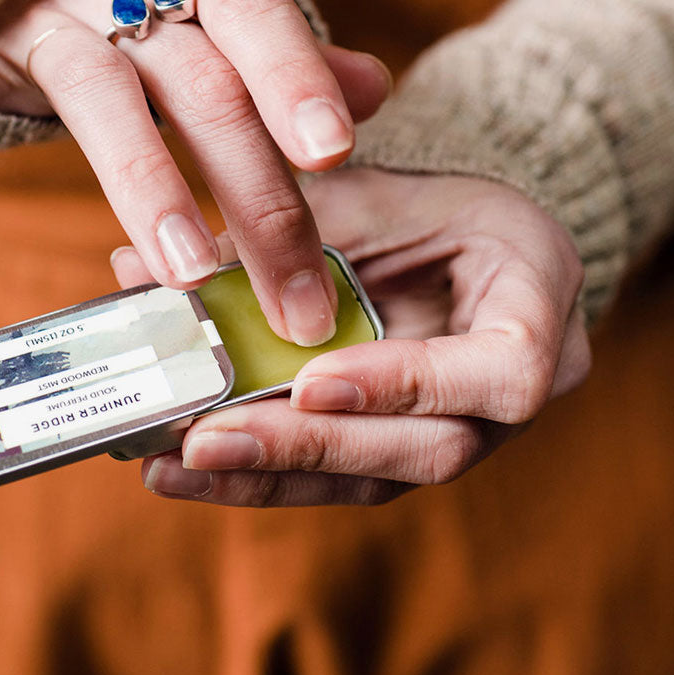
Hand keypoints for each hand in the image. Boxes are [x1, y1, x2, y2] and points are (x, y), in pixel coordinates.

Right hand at [0, 0, 389, 344]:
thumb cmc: (144, 4)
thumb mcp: (220, 17)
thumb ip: (290, 58)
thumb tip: (376, 89)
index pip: (260, 21)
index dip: (296, 81)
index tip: (333, 154)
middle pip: (201, 89)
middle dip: (254, 196)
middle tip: (293, 299)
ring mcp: (46, 13)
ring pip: (95, 88)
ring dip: (141, 177)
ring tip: (180, 267)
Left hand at [111, 170, 589, 506]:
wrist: (454, 241)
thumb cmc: (413, 204)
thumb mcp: (359, 195)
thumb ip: (274, 235)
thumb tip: (138, 267)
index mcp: (536, 306)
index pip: (504, 374)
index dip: (408, 384)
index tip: (311, 383)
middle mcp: (513, 391)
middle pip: (429, 449)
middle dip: (308, 448)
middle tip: (204, 441)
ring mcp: (465, 431)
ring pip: (377, 479)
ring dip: (270, 474)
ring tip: (176, 467)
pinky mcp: (407, 449)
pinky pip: (345, 478)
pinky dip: (266, 472)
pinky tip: (189, 471)